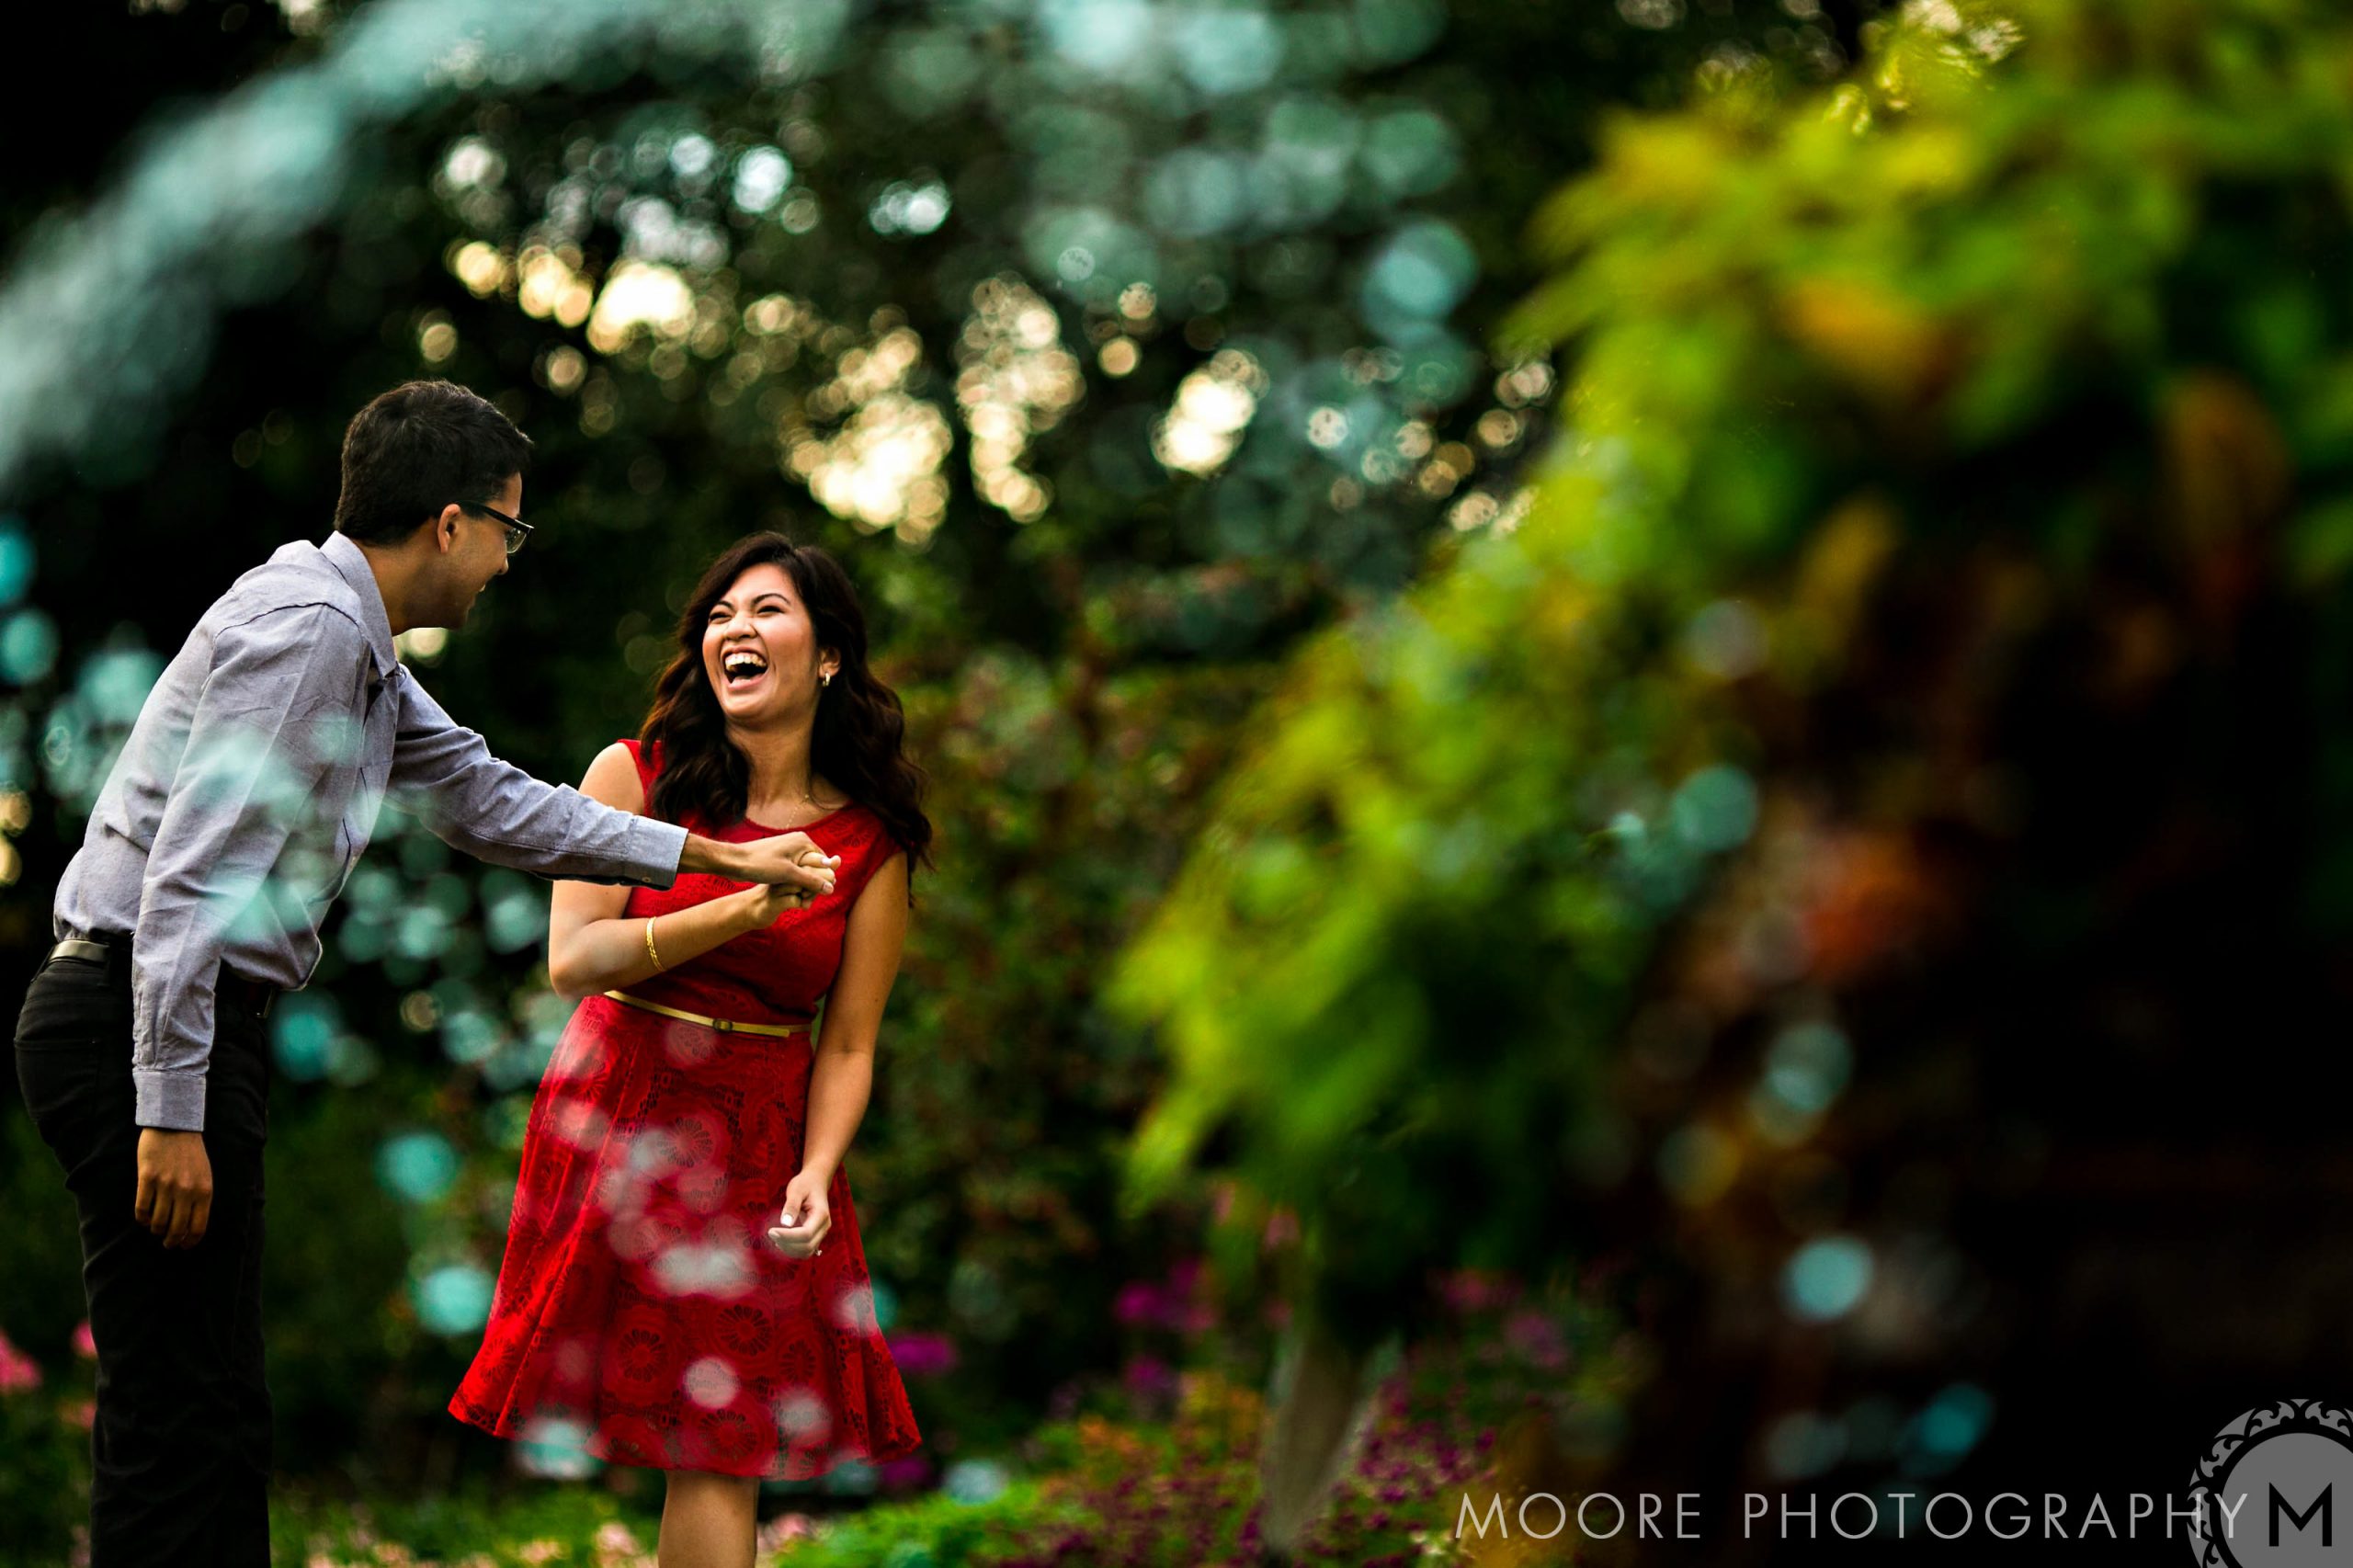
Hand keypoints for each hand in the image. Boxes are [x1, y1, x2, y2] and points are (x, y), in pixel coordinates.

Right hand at [135, 1128, 211, 1248]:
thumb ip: (200, 1198)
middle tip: (167, 1243)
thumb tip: (191, 1225)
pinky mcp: (147, 1178)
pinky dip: (141, 1218)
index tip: (183, 1246)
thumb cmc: (191, 1153)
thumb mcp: (205, 1175)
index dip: (189, 1242)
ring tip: (155, 1228)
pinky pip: (141, 1208)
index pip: (198, 1227)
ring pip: (157, 1221)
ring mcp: (166, 1185)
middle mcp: (186, 1191)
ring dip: (155, 1229)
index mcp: (204, 1191)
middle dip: (171, 1241)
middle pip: (176, 1229)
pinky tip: (142, 1218)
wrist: (175, 1126)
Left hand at [731, 833, 839, 898]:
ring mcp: (789, 849)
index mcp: (804, 841)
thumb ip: (811, 881)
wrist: (734, 861)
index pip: (825, 862)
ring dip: (802, 884)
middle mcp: (798, 842)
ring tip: (797, 899)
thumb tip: (831, 889)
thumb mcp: (789, 875)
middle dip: (812, 884)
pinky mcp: (780, 856)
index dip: (823, 880)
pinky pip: (794, 870)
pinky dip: (793, 881)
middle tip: (805, 902)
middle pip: (815, 866)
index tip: (814, 896)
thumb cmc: (760, 864)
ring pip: (804, 870)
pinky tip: (787, 892)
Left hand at [767, 1168, 831, 1259]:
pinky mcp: (816, 1236)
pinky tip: (781, 1242)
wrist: (816, 1182)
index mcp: (821, 1215)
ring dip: (789, 1250)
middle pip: (807, 1246)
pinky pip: (806, 1250)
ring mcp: (822, 1233)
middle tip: (770, 1233)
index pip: (806, 1234)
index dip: (788, 1236)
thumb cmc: (805, 1184)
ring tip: (775, 1238)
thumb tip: (785, 1224)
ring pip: (807, 1252)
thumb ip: (791, 1206)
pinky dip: (793, 1250)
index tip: (771, 1231)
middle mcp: (824, 1226)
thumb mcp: (796, 1189)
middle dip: (787, 1244)